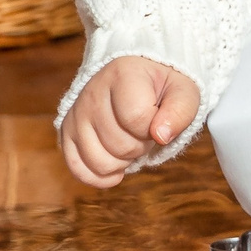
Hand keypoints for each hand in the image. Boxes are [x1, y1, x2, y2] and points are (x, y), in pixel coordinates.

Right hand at [60, 55, 200, 188]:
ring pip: (100, 162)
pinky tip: (117, 167)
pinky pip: (77, 169)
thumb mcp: (183, 92)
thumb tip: (161, 136)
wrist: (136, 73)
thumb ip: (179, 112)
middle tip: (145, 130)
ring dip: (124, 161)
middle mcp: (91, 94)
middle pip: (120, 145)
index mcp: (122, 75)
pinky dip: (100, 176)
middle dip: (142, 145)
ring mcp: (76, 115)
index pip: (137, 118)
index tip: (158, 118)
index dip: (154, 128)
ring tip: (130, 140)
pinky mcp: (67, 132)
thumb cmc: (162, 85)